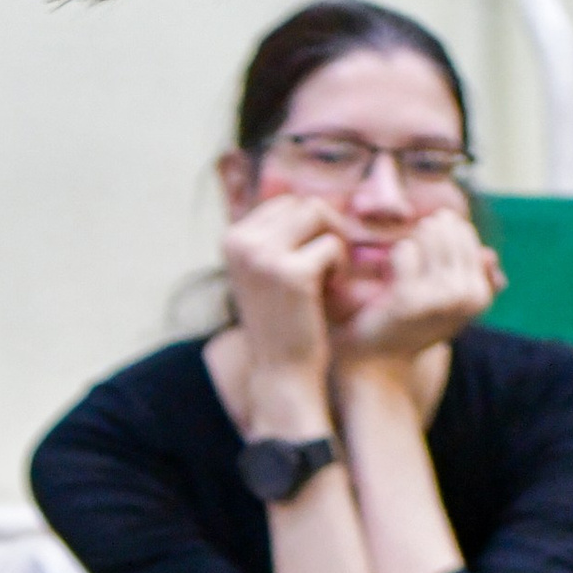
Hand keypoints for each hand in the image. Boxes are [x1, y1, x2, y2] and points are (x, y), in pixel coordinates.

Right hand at [220, 188, 345, 400]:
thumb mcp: (266, 272)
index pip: (285, 203)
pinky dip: (341, 266)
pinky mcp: (292, 273)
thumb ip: (276, 236)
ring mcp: (264, 256)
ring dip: (334, 242)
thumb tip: (306, 199)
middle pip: (303, 204)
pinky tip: (332, 290)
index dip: (310, 227)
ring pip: (318, 215)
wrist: (281, 373)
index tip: (312, 260)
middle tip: (329, 267)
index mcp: (231, 239)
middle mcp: (241, 242)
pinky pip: (332, 245)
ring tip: (331, 275)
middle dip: (325, 230)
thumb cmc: (282, 323)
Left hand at [333, 204, 501, 363]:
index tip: (424, 257)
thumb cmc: (416, 328)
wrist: (384, 363)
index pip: (465, 235)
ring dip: (409, 244)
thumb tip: (489, 256)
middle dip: (425, 233)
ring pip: (428, 235)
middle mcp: (466, 296)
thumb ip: (476, 280)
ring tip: (402, 270)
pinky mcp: (409, 298)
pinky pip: (405, 251)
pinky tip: (390, 280)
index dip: (441, 233)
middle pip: (448, 230)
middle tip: (409, 261)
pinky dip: (394, 259)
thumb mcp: (453, 307)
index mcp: (480, 295)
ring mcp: (440, 297)